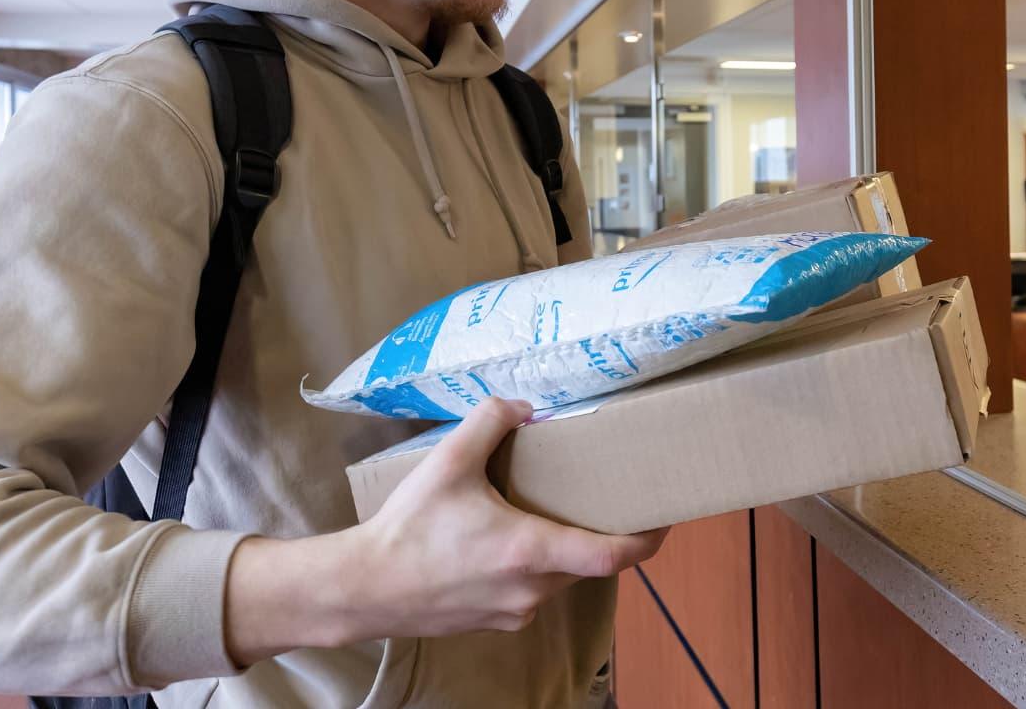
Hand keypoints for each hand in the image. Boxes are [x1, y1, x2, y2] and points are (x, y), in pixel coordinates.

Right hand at [226, 400, 667, 663]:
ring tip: (547, 511)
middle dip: (599, 532)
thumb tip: (523, 403)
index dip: (648, 537)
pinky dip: (534, 566)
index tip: (664, 517)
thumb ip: (490, 421)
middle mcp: (533, 589)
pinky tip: (505, 540)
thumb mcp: (448, 462)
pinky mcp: (495, 622)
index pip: (615, 555)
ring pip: (561, 578)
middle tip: (600, 497)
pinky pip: (532, 592)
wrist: (362, 589)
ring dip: (563, 549)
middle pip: (589, 562)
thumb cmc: (408, 529)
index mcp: (531, 551)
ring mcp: (515, 612)